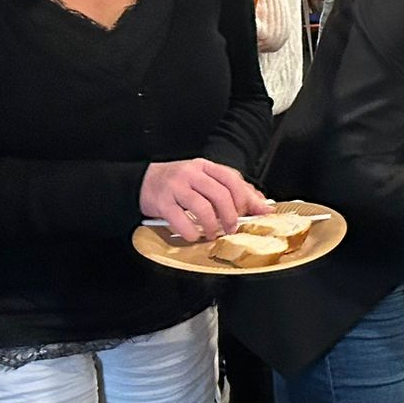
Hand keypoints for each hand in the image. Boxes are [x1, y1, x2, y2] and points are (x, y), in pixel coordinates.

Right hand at [140, 158, 270, 241]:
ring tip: (213, 234)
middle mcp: (191, 173)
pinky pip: (180, 219)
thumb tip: (262, 205)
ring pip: (202, 207)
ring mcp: (176, 187)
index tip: (251, 214)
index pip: (232, 179)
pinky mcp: (162, 202)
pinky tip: (194, 235)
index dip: (245, 198)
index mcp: (205, 166)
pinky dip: (191, 231)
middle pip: (220, 194)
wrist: (142, 182)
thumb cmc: (178, 183)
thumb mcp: (205, 180)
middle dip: (231, 215)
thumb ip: (232, 190)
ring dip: (212, 225)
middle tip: (232, 228)